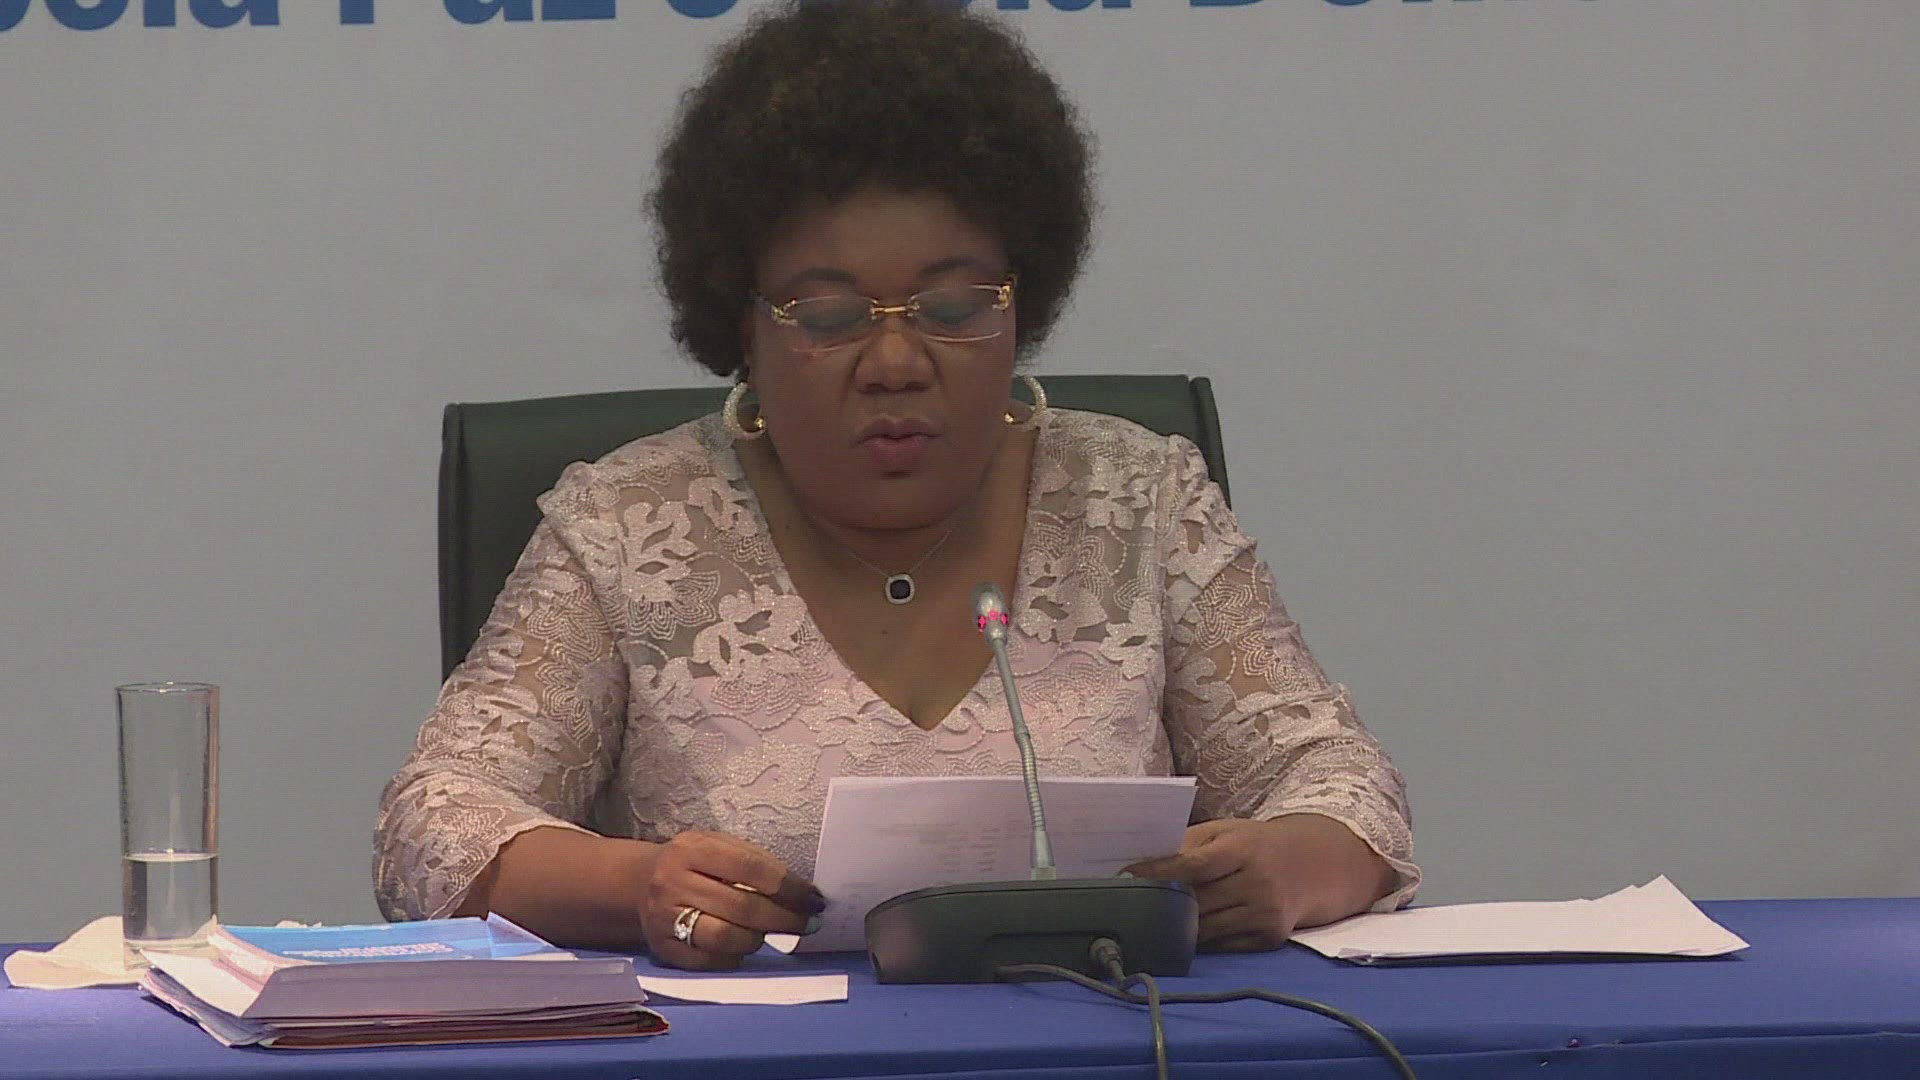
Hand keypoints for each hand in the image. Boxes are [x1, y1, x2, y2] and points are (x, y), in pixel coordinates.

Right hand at [640, 830, 825, 970]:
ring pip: (725, 938)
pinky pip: (710, 961)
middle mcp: (673, 882)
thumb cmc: (694, 863)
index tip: (814, 900)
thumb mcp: (718, 846)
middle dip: (784, 918)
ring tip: (770, 933)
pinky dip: (735, 956)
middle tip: (809, 924)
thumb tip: (802, 893)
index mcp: (693, 849)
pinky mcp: (663, 949)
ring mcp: (664, 918)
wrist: (640, 883)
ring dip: (758, 939)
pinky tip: (743, 947)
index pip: (751, 868)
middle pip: (741, 907)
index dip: (788, 887)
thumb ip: (754, 863)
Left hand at [1123, 814, 1396, 951]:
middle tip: (1126, 903)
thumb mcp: (1227, 831)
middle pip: (1196, 901)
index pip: (1193, 865)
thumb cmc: (1256, 845)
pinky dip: (1202, 942)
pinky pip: (1224, 946)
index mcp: (1243, 849)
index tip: (1124, 875)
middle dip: (1161, 903)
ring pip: (1206, 929)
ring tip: (1148, 922)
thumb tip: (1145, 860)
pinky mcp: (1270, 938)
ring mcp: (1266, 914)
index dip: (1157, 872)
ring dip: (1176, 927)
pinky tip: (1184, 935)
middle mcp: (1257, 883)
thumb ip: (1189, 842)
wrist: (1314, 865)